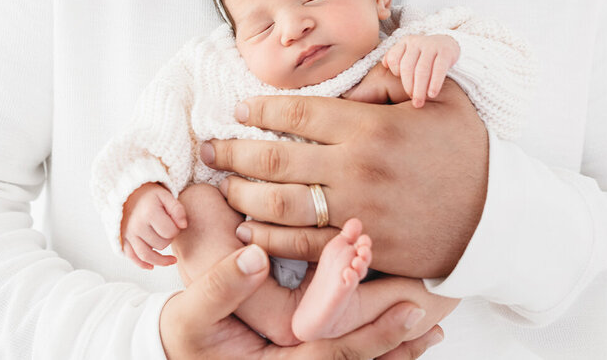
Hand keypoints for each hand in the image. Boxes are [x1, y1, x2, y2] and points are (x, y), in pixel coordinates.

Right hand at [122, 183, 186, 269]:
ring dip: (160, 259)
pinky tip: (152, 266)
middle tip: (168, 229)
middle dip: (168, 239)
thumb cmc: (150, 195)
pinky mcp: (123, 240)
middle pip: (160, 245)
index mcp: (149, 213)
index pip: (170, 232)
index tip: (175, 222)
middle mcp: (137, 226)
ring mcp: (128, 235)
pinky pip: (132, 257)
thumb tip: (183, 226)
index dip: (176, 229)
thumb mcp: (166, 196)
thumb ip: (177, 209)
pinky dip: (142, 264)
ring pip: (147, 255)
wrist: (128, 194)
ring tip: (172, 260)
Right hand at [160, 244, 444, 358]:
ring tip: (430, 332)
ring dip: (393, 351)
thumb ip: (220, 286)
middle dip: (396, 346)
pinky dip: (374, 347)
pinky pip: (341, 358)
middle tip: (432, 322)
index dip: (374, 336)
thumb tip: (252, 257)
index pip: (334, 355)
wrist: (173, 353)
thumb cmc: (184, 333)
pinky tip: (400, 337)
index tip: (409, 311)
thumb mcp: (189, 312)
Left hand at [205, 70, 487, 277]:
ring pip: (280, 204)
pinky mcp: (361, 246)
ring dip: (242, 196)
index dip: (260, 111)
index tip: (238, 110)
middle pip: (276, 159)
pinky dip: (269, 239)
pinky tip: (248, 230)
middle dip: (233, 153)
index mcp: (371, 126)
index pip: (298, 114)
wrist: (496, 216)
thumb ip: (395, 76)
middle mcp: (356, 167)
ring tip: (222, 187)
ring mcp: (357, 210)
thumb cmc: (467, 151)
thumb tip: (354, 74)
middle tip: (209, 149)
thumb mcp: (440, 97)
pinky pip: (303, 245)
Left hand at [382, 34, 459, 107]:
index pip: (394, 58)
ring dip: (420, 89)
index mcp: (405, 42)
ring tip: (419, 102)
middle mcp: (416, 43)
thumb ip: (395, 56)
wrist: (448, 43)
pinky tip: (432, 94)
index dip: (395, 73)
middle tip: (411, 102)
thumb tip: (384, 64)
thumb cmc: (424, 53)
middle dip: (408, 86)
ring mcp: (431, 46)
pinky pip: (439, 69)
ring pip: (422, 70)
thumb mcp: (408, 51)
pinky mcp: (446, 52)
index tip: (402, 84)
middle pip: (407, 67)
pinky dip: (434, 83)